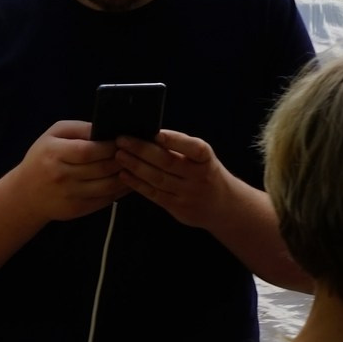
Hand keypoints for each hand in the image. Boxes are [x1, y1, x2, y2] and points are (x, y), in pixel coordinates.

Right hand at [3, 119, 127, 223]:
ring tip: (134, 166)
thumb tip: (106, 128)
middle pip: (101, 169)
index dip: (109, 146)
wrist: (26, 194)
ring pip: (108, 187)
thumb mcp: (53, 135)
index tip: (122, 140)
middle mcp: (62, 176)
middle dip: (122, 160)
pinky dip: (121, 191)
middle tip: (134, 153)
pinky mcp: (78, 209)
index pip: (88, 151)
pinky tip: (127, 181)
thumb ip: (79, 129)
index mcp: (54, 153)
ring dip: (126, 176)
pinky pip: (106, 200)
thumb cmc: (42, 158)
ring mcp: (70, 195)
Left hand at [116, 129, 240, 230]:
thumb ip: (180, 147)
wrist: (224, 206)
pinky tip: (124, 174)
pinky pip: (155, 195)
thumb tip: (147, 133)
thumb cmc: (205, 173)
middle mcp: (199, 177)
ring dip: (136, 166)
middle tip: (122, 140)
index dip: (175, 140)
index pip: (193, 148)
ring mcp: (188, 195)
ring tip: (119, 155)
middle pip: (168, 163)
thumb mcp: (202, 158)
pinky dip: (137, 184)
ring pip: (158, 179)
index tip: (156, 132)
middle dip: (142, 150)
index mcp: (206, 159)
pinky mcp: (178, 208)